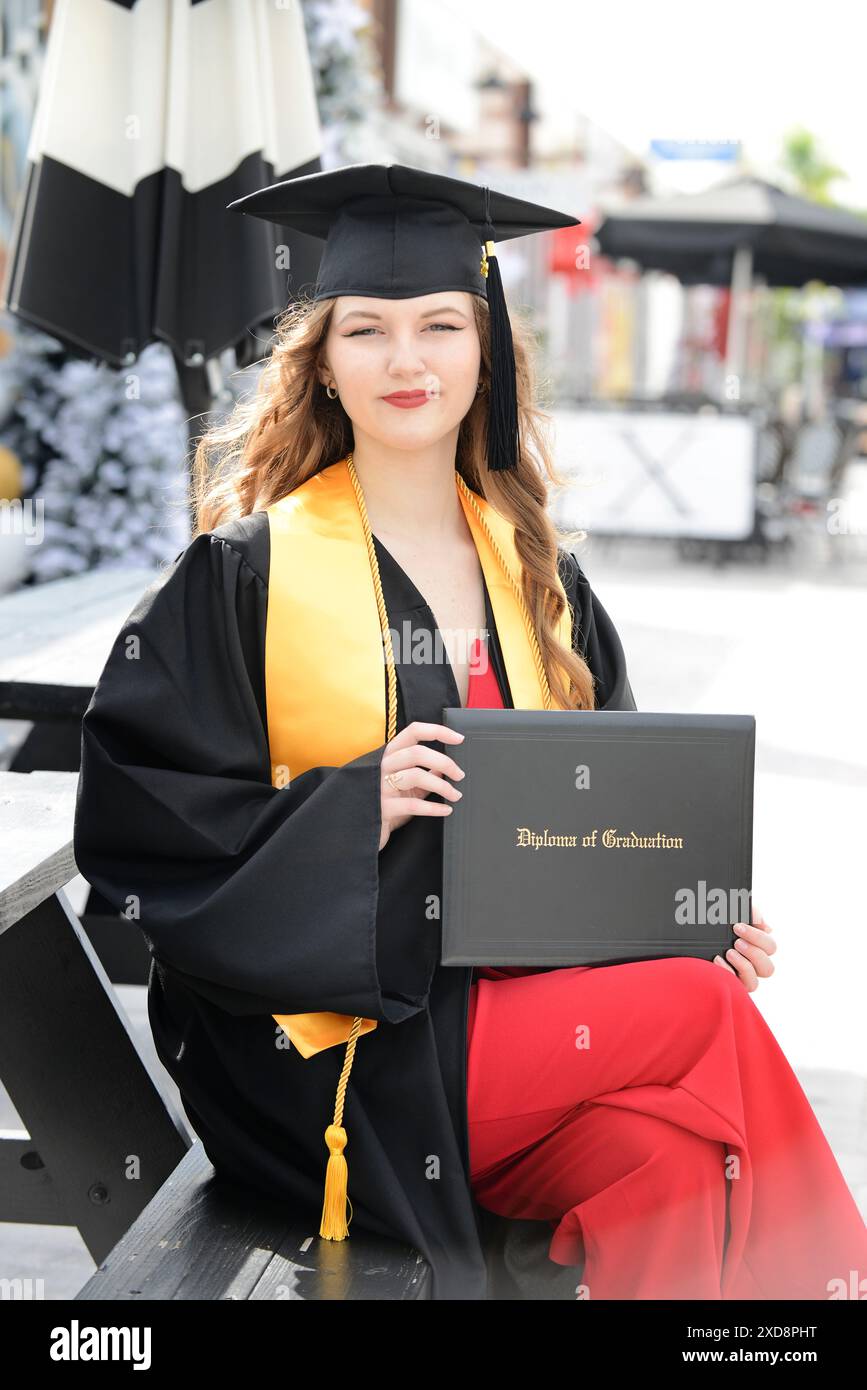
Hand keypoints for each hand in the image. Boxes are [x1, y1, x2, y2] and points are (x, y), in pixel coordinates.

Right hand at [379, 721, 465, 850]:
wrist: (363, 830)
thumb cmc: (387, 803)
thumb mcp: (406, 785)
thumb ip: (424, 774)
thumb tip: (445, 767)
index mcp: (390, 754)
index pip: (413, 732)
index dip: (437, 731)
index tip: (459, 738)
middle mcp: (383, 766)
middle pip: (417, 753)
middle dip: (444, 762)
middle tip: (460, 775)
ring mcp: (381, 786)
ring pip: (416, 776)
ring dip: (442, 785)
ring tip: (455, 795)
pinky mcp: (383, 807)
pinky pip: (413, 804)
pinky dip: (434, 808)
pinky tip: (446, 810)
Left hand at [713, 903, 775, 991]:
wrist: (686, 936)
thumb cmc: (711, 924)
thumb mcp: (729, 913)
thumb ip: (750, 914)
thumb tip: (767, 927)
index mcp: (756, 947)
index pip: (770, 947)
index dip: (758, 937)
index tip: (738, 926)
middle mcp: (751, 966)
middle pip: (768, 968)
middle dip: (753, 953)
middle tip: (737, 942)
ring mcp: (740, 979)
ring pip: (754, 982)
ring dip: (744, 966)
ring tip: (729, 952)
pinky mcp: (728, 986)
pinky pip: (735, 988)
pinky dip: (728, 972)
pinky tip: (717, 960)